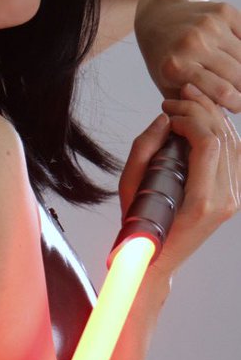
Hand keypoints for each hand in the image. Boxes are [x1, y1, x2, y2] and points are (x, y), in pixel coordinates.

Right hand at [120, 84, 239, 278]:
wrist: (156, 260)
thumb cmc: (139, 226)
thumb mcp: (129, 187)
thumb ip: (144, 149)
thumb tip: (165, 119)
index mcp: (202, 202)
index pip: (208, 144)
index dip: (189, 118)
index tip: (167, 113)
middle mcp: (225, 200)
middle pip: (225, 138)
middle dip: (200, 110)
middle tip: (177, 100)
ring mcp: (234, 198)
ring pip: (235, 143)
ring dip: (213, 116)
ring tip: (190, 102)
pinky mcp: (234, 195)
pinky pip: (236, 154)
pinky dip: (222, 131)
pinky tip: (205, 119)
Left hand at [134, 0, 240, 111]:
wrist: (159, 18)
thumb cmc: (166, 61)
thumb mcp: (170, 88)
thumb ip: (193, 106)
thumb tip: (217, 125)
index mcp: (176, 67)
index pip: (222, 93)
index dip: (236, 104)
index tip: (237, 107)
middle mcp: (193, 43)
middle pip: (238, 75)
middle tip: (239, 96)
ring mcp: (210, 25)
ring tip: (235, 78)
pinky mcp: (223, 11)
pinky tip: (234, 57)